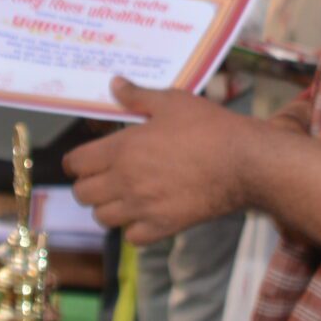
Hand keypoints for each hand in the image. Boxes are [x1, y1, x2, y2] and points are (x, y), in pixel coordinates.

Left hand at [64, 79, 253, 242]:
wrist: (243, 162)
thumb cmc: (208, 127)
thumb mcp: (172, 102)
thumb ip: (138, 95)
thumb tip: (114, 84)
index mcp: (121, 149)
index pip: (76, 163)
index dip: (77, 161)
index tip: (85, 160)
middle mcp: (125, 181)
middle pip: (82, 194)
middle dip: (88, 184)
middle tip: (104, 177)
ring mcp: (142, 207)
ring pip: (102, 218)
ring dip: (107, 208)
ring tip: (122, 197)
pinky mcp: (163, 227)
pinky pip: (131, 237)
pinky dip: (133, 229)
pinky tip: (144, 214)